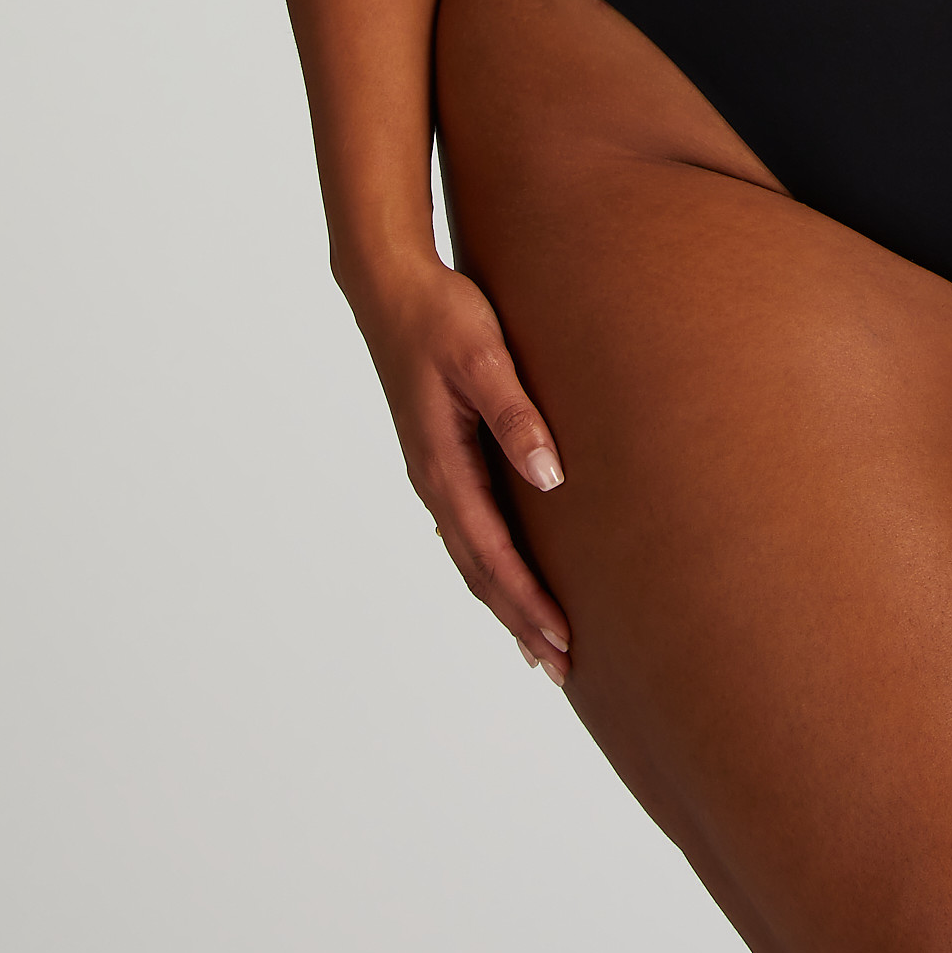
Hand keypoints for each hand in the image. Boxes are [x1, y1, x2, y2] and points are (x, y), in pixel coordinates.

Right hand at [354, 255, 571, 682]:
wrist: (389, 283)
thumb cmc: (439, 314)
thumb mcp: (482, 357)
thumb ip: (515, 414)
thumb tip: (550, 476)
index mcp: (443, 465)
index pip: (492, 554)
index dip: (527, 601)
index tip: (562, 641)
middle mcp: (434, 480)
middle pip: (478, 570)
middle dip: (518, 620)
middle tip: (560, 669)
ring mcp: (433, 471)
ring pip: (470, 555)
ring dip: (504, 600)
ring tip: (540, 645)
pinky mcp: (439, 455)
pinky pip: (467, 528)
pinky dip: (490, 564)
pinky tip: (507, 574)